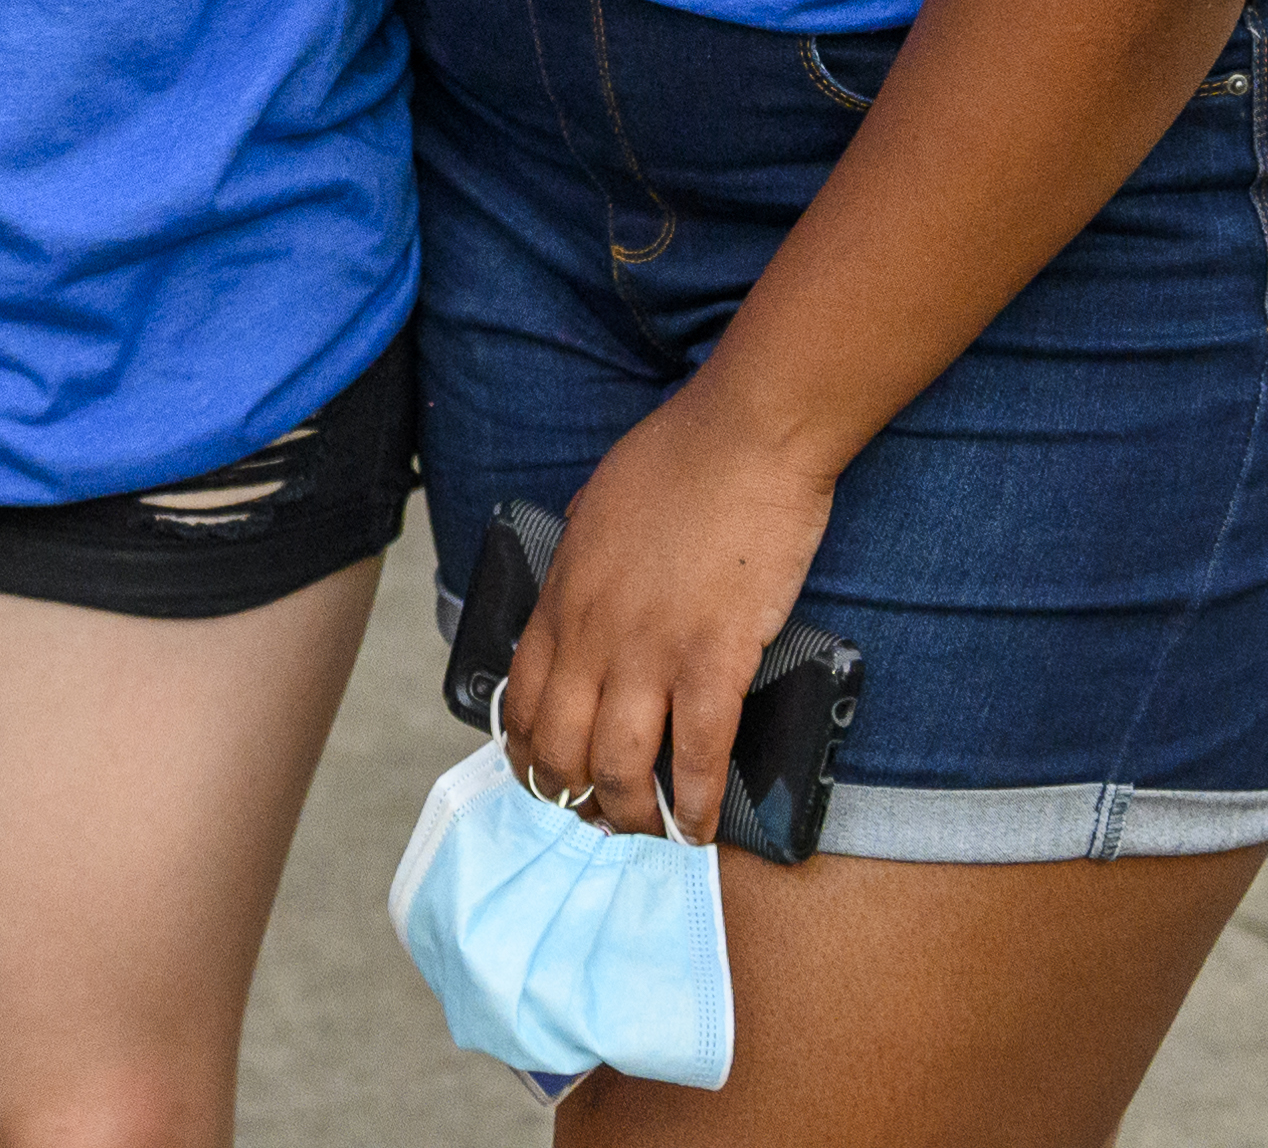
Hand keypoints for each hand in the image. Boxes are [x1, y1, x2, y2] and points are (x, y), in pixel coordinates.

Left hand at [504, 380, 837, 843]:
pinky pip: (695, 756)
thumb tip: (583, 597)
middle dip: (575, 798)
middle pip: (562, 749)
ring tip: (653, 832)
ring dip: (632, 816)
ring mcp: (650, 652)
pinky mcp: (713, 660)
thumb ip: (582, 563)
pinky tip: (702, 827)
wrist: (744, 436)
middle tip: (601, 817)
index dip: (531, 756)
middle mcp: (592, 635)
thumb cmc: (678, 458)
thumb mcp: (595, 509)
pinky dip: (695, 804)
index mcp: (562, 598)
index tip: (548, 778)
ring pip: (618, 768)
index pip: (523, 702)